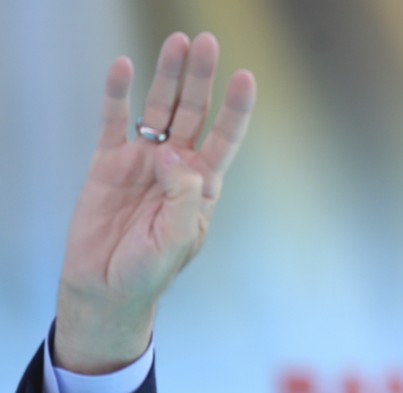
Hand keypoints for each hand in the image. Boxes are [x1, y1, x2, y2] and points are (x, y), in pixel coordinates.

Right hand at [54, 32, 255, 373]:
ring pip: (159, 109)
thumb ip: (181, 193)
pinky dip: (118, 95)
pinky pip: (115, 121)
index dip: (235, 109)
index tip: (245, 78)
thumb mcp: (177, 236)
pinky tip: (123, 68)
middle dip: (201, 79)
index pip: (224, 138)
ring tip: (176, 43)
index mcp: (201, 185)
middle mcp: (175, 166)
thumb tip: (170, 152)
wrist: (106, 287)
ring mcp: (142, 161)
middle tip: (206, 44)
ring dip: (167, 77)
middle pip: (193, 113)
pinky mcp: (109, 162)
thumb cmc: (149, 269)